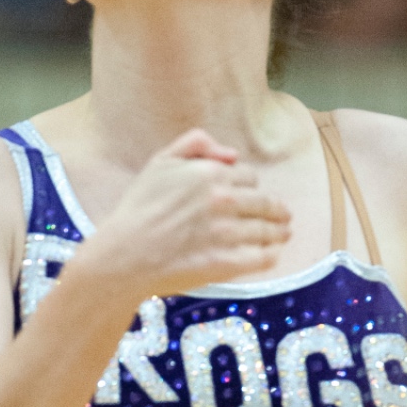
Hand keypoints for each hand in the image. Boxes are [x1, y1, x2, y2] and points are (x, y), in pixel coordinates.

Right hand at [76, 129, 291, 300]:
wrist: (123, 256)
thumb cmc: (138, 209)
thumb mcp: (159, 162)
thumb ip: (194, 144)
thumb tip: (231, 154)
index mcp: (209, 173)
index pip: (249, 176)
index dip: (249, 186)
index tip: (248, 196)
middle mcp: (223, 200)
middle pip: (266, 202)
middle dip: (276, 208)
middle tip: (282, 216)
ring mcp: (228, 233)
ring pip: (270, 230)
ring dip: (279, 231)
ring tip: (282, 234)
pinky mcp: (228, 263)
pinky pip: (265, 257)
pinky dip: (271, 255)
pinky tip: (271, 254)